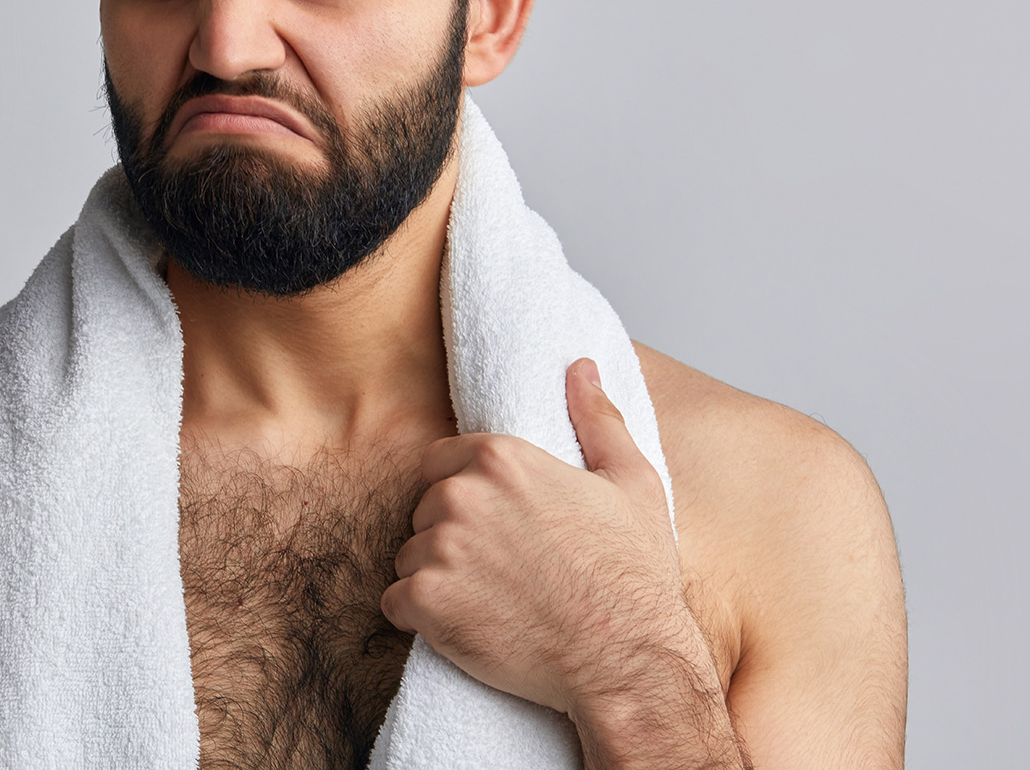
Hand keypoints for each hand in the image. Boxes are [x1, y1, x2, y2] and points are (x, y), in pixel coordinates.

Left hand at [381, 359, 710, 719]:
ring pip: (410, 556)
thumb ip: (597, 419)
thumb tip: (580, 368)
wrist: (627, 661)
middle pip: (424, 510)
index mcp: (502, 458)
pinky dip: (420, 618)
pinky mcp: (425, 600)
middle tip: (503, 572)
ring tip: (492, 601)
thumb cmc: (633, 577)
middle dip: (451, 538)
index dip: (464, 496)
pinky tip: (467, 626)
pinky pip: (396, 602)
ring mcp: (439, 547)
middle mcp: (462, 495)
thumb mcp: (632, 484)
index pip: (441, 463)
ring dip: (437, 579)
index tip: (496, 528)